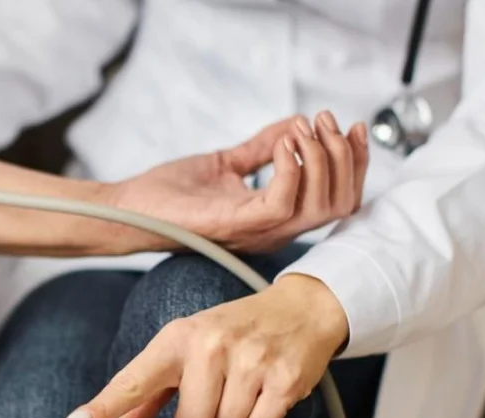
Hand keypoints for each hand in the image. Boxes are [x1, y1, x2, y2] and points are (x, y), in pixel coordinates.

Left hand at [67, 274, 347, 417]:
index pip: (134, 378)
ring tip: (242, 397)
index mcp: (178, 338)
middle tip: (215, 403)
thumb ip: (152, 387)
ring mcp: (249, 362)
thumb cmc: (237, 331)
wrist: (302, 308)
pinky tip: (262, 402)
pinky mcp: (283, 380)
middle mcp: (211, 345)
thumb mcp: (189, 346)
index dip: (105, 406)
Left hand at [114, 112, 368, 252]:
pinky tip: (281, 143)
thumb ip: (261, 147)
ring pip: (320, 206)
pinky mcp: (237, 224)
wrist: (131, 210)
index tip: (350, 125)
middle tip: (325, 120)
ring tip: (302, 128)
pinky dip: (288, 168)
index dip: (353, 163)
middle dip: (343, 157)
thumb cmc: (170, 195)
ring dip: (320, 158)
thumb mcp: (226, 163)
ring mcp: (258, 231)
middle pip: (339, 204)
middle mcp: (274, 230)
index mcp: (275, 219)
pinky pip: (282, 203)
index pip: (337, 200)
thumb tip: (295, 122)